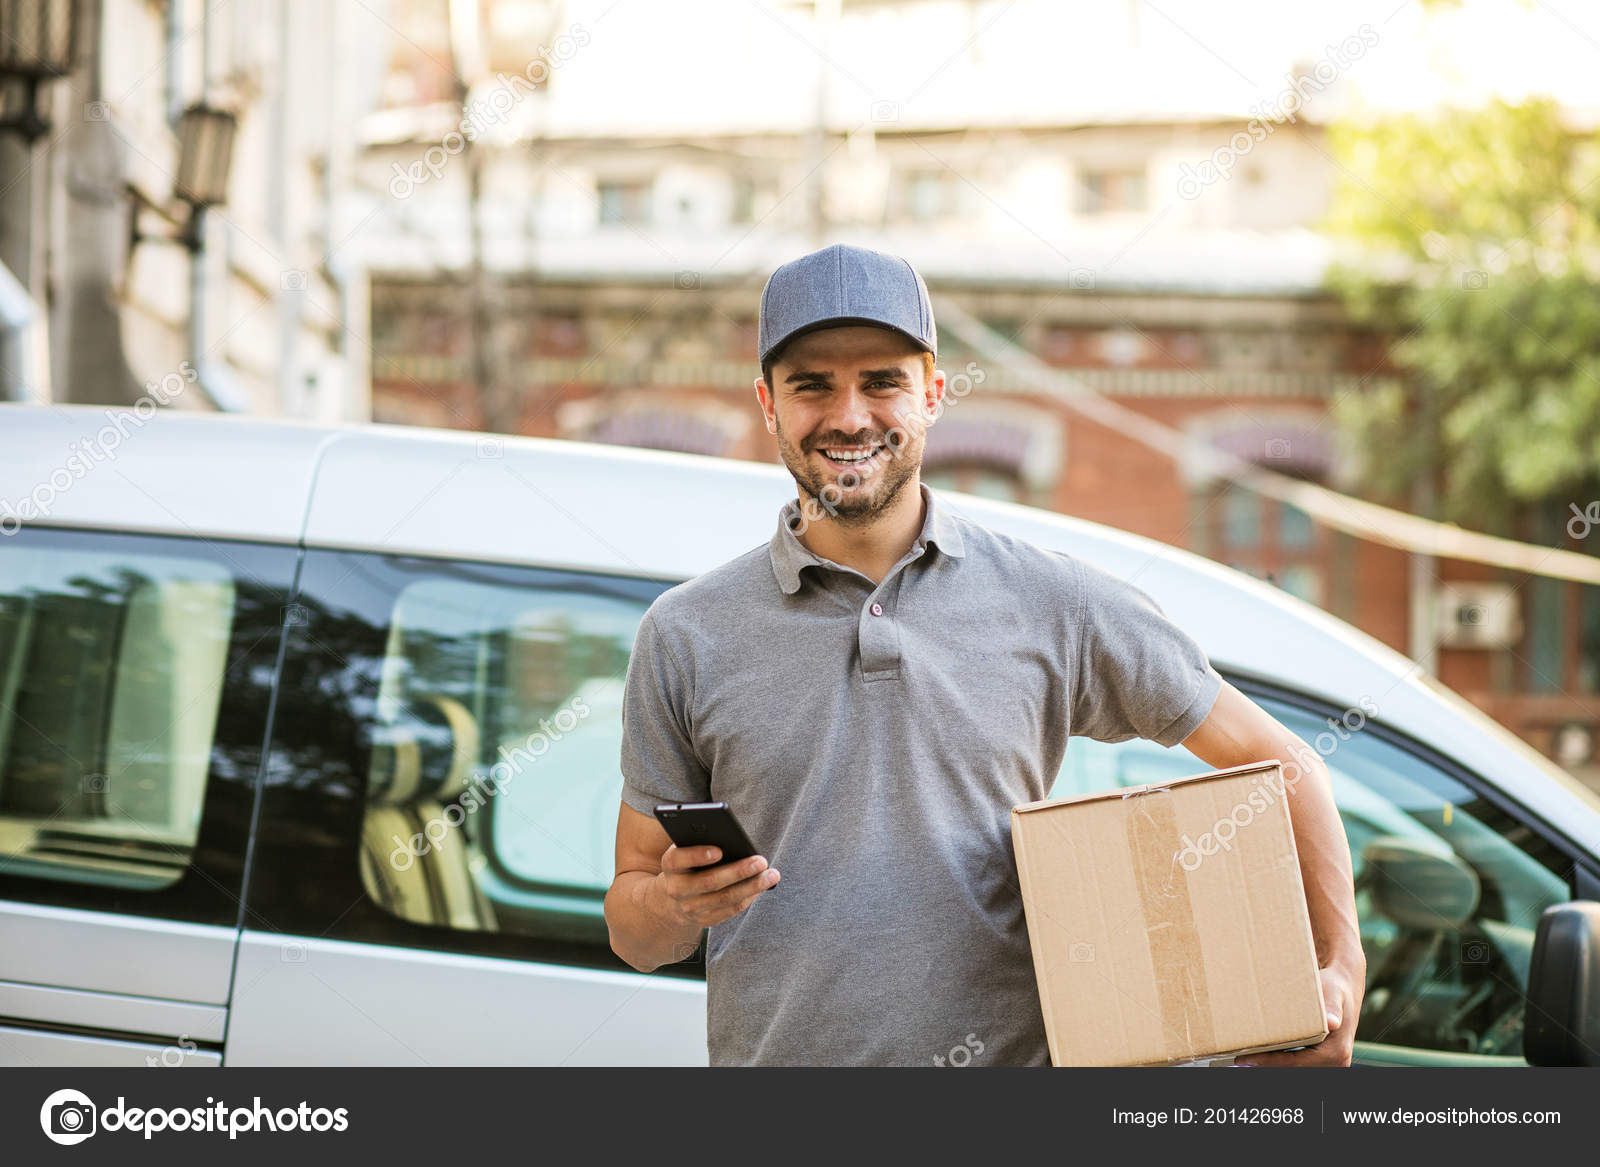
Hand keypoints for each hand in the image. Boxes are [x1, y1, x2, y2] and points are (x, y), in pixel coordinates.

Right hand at [645, 845, 780, 929]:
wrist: (670, 900)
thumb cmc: (686, 865)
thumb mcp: (685, 852)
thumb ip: (700, 843)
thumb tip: (732, 838)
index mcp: (670, 866)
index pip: (678, 859)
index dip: (697, 855)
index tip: (719, 850)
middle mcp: (677, 889)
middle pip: (709, 881)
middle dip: (738, 871)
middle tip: (761, 861)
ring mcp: (690, 908)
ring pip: (725, 898)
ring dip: (751, 887)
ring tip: (772, 875)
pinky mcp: (704, 920)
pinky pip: (730, 910)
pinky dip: (748, 897)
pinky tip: (762, 887)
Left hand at [1235, 961, 1362, 1066]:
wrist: (1343, 987)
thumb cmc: (1334, 988)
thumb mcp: (1333, 994)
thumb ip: (1331, 1007)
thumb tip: (1332, 1022)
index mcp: (1336, 1051)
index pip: (1296, 1063)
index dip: (1269, 1062)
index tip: (1246, 1058)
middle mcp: (1336, 1062)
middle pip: (1294, 1069)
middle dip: (1267, 1065)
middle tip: (1239, 1058)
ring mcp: (1330, 1063)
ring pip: (1295, 1068)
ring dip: (1272, 1064)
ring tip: (1245, 1057)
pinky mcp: (1323, 1060)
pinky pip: (1298, 1063)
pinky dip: (1279, 1060)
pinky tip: (1259, 1053)